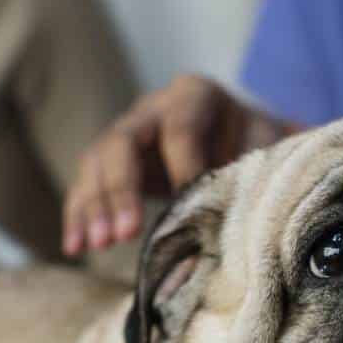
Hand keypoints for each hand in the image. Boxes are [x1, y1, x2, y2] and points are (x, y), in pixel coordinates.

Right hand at [62, 74, 298, 255]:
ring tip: (97, 245)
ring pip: (96, 163)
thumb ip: (254, 172)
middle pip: (122, 141)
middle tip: (125, 233)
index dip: (182, 167)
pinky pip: (86, 185)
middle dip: (121, 189)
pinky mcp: (112, 164)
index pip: (180, 128)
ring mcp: (127, 133)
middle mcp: (152, 108)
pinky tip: (75, 247)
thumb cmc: (259, 146)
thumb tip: (241, 219)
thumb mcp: (267, 149)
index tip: (187, 205)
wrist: (246, 141)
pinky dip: (78, 216)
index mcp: (195, 95)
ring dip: (94, 206)